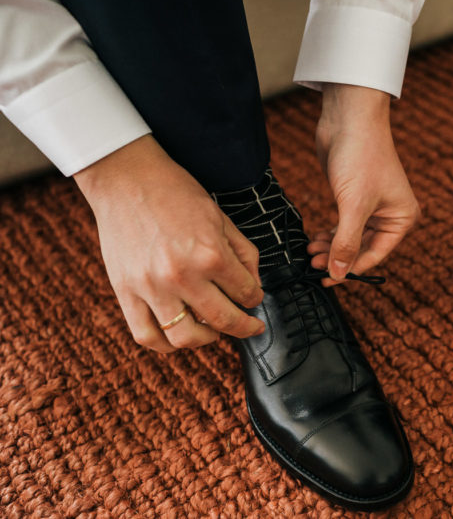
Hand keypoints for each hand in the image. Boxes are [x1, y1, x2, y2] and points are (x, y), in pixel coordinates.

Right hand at [74, 135, 264, 352]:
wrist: (126, 179)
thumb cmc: (176, 194)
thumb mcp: (221, 218)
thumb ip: (244, 254)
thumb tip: (254, 287)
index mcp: (211, 254)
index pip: (246, 293)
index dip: (256, 298)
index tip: (254, 298)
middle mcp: (182, 276)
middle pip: (223, 321)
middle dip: (243, 327)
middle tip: (249, 326)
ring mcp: (151, 287)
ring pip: (185, 337)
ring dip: (206, 339)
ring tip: (213, 330)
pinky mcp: (125, 292)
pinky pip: (146, 335)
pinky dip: (165, 344)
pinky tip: (179, 334)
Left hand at [308, 84, 420, 285]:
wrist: (349, 118)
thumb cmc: (360, 156)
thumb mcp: (353, 206)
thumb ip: (346, 243)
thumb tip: (338, 274)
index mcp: (402, 218)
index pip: (375, 255)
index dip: (350, 270)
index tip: (327, 279)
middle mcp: (391, 214)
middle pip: (362, 248)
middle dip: (337, 257)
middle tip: (313, 265)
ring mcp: (372, 206)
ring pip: (351, 237)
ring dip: (331, 247)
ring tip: (309, 252)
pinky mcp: (354, 196)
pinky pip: (343, 225)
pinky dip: (330, 233)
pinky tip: (315, 239)